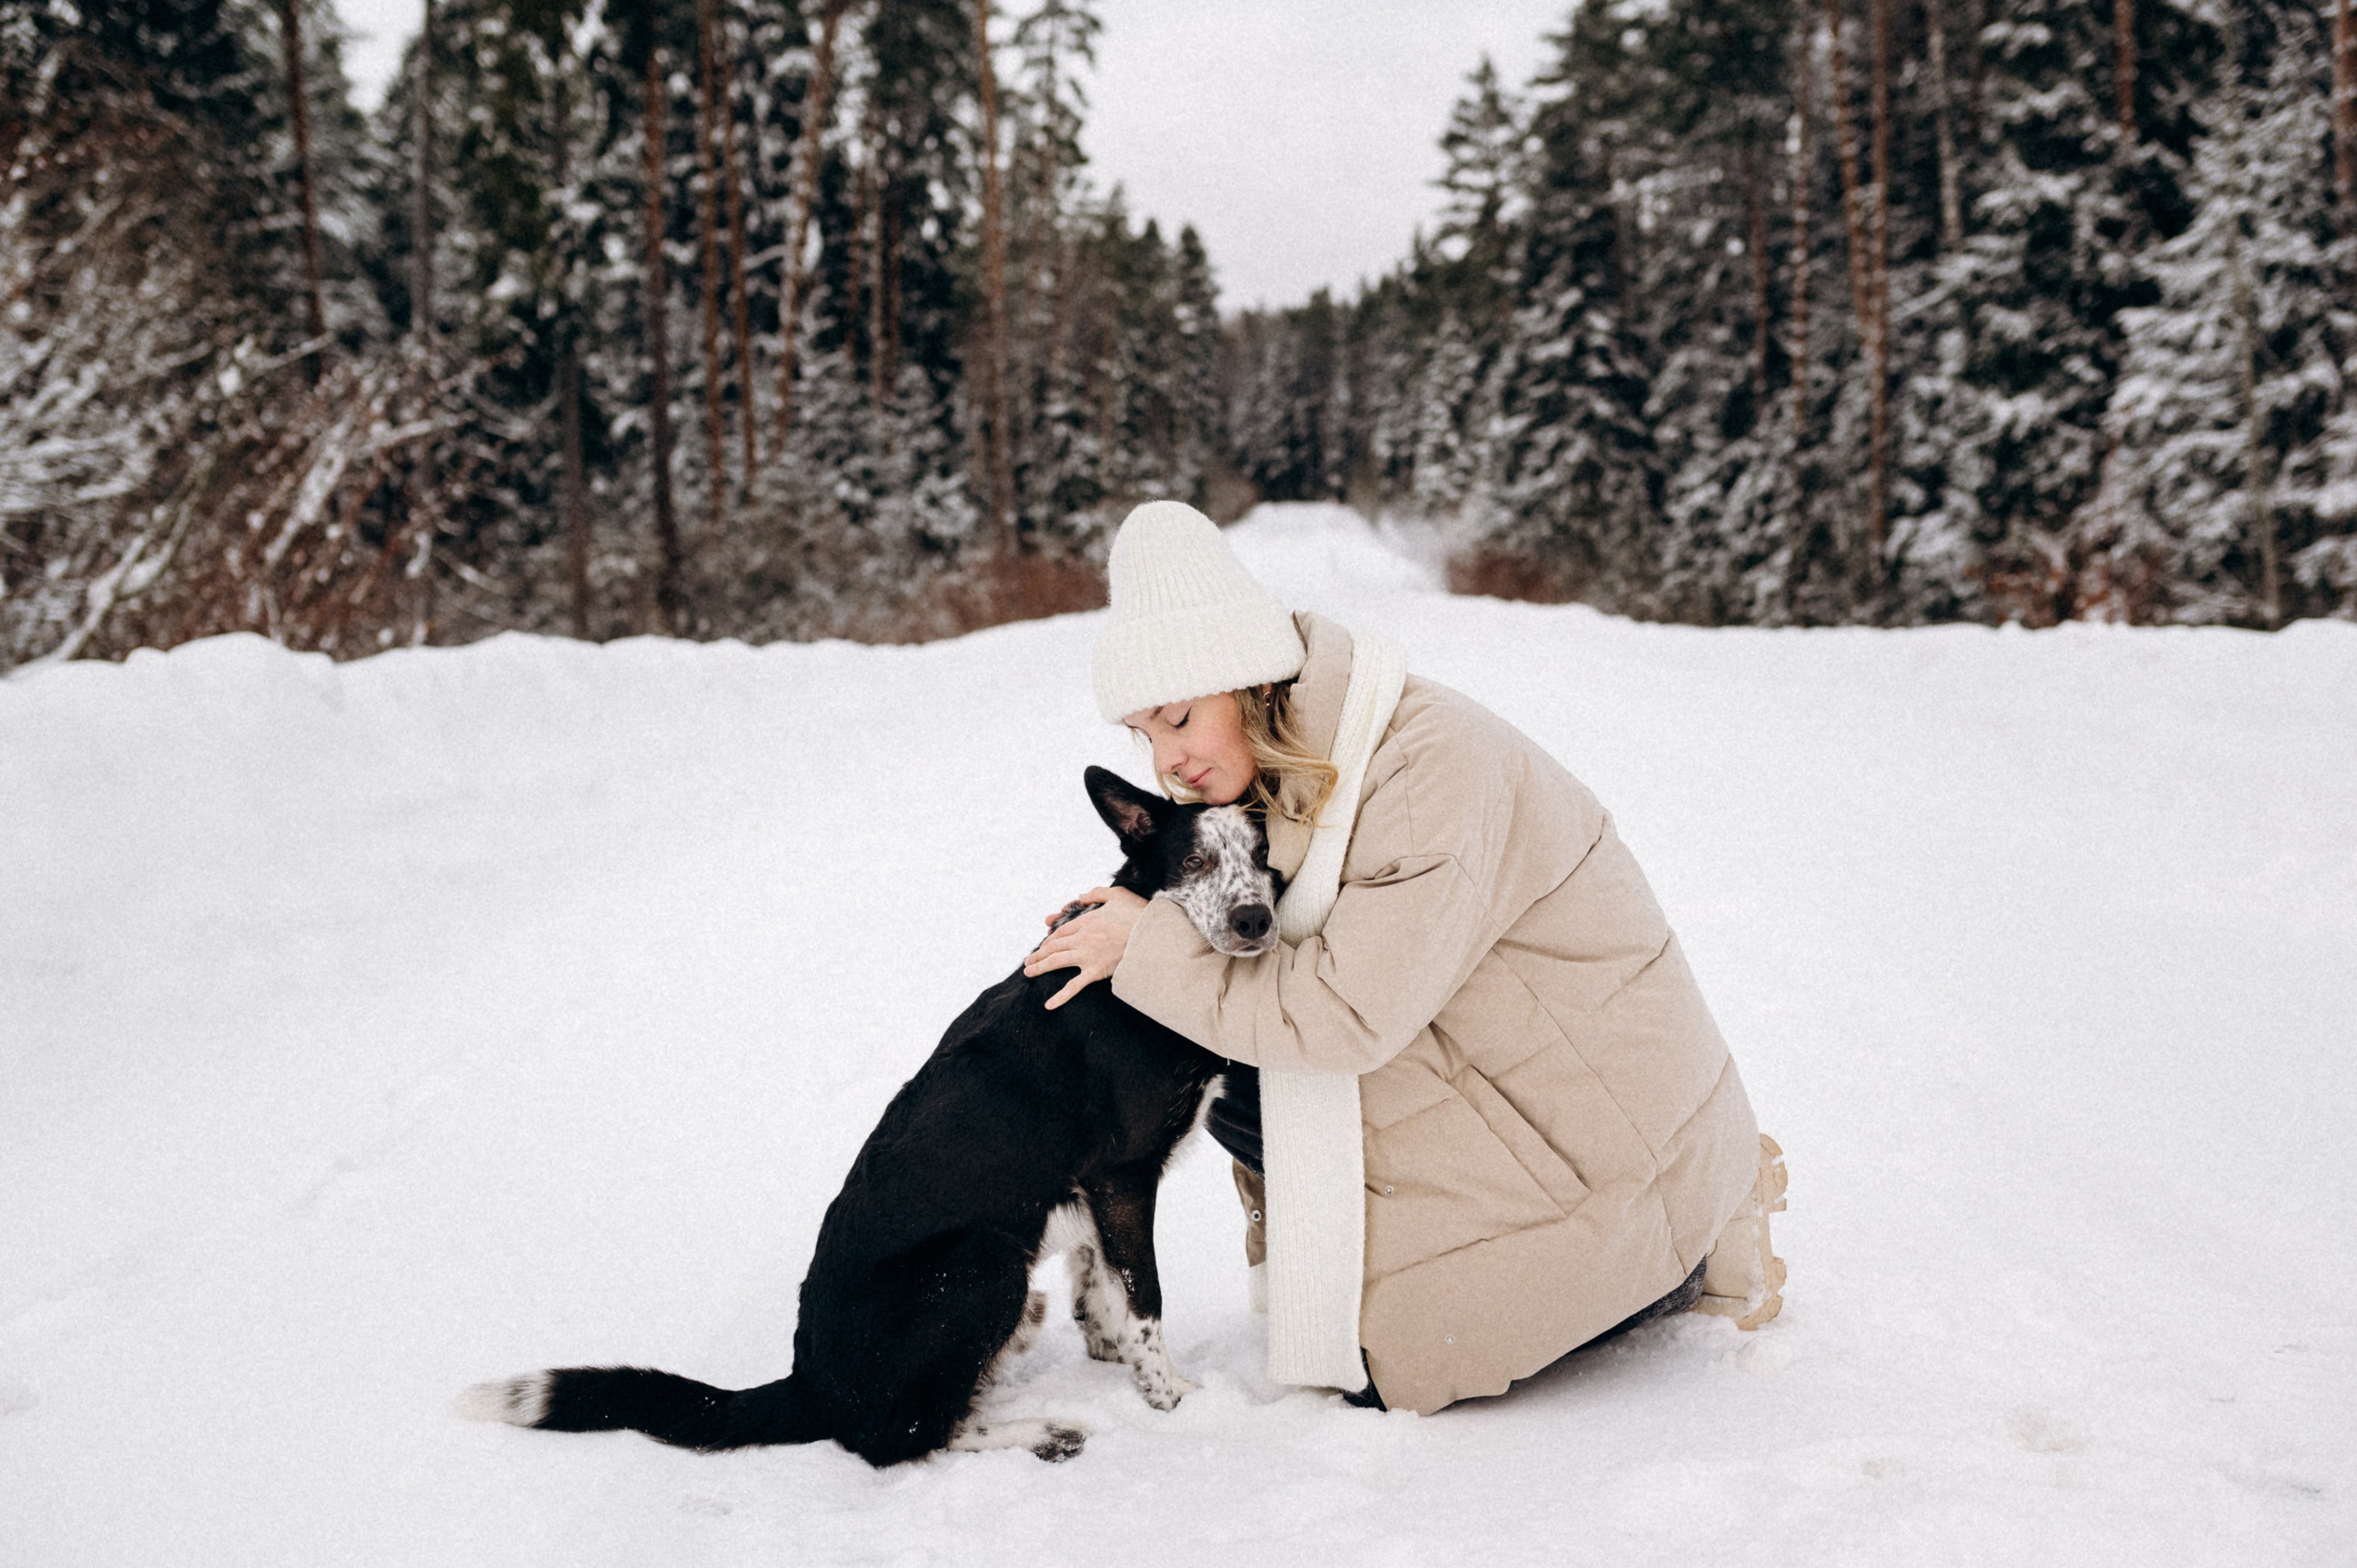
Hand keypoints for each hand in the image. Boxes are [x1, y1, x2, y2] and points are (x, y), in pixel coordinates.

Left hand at [1024, 886, 1147, 1009]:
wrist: (1152, 935)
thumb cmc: (1138, 914)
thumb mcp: (1117, 894)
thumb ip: (1096, 893)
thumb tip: (1080, 896)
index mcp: (1087, 921)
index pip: (1061, 931)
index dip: (1050, 938)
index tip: (1043, 944)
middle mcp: (1083, 938)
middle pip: (1054, 946)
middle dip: (1039, 954)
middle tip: (1028, 961)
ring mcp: (1087, 956)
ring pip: (1057, 962)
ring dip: (1040, 967)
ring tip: (1028, 973)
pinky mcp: (1095, 971)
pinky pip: (1074, 986)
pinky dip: (1061, 996)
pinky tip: (1049, 1005)